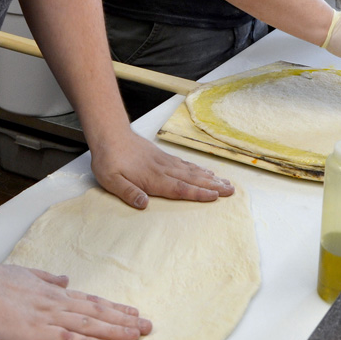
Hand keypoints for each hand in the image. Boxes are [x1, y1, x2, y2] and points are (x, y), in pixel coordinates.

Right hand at [0, 255, 151, 339]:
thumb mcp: (26, 275)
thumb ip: (46, 279)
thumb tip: (65, 280)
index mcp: (53, 293)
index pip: (90, 301)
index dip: (112, 308)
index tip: (132, 312)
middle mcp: (57, 303)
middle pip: (97, 312)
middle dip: (124, 320)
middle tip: (149, 327)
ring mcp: (49, 317)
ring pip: (90, 324)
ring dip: (116, 330)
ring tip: (138, 335)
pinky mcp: (37, 331)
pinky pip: (69, 339)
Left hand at [90, 128, 233, 209]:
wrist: (109, 134)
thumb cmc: (109, 160)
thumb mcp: (111, 180)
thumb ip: (128, 192)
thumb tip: (144, 204)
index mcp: (153, 178)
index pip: (179, 188)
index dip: (198, 193)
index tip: (216, 196)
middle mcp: (163, 169)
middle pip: (192, 179)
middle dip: (212, 186)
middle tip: (231, 190)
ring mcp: (164, 162)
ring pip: (191, 171)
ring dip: (209, 177)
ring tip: (225, 182)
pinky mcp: (162, 156)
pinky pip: (184, 164)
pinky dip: (197, 168)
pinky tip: (205, 171)